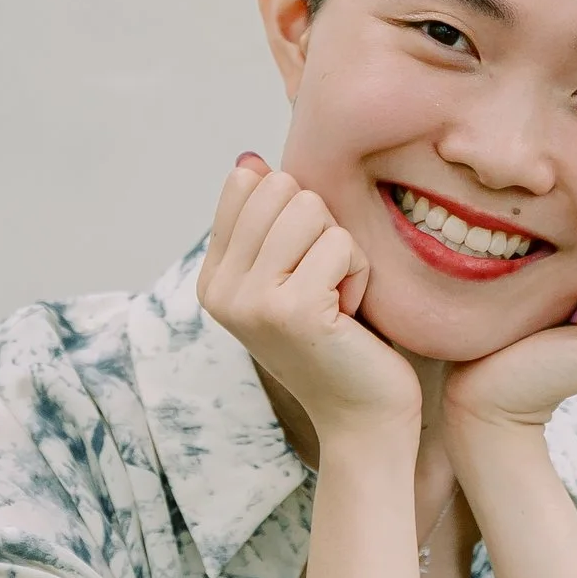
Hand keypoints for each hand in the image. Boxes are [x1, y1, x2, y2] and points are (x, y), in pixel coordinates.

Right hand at [199, 155, 421, 447]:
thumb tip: (248, 161)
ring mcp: (251, 300)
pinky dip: (358, 273)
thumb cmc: (339, 340)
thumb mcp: (292, 274)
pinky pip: (340, 242)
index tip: (304, 264)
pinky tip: (349, 314)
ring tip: (336, 296)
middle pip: (282, 187)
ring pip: (311, 207)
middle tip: (325, 283)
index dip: (295, 210)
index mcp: (214, 277)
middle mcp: (221, 290)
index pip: (246, 182)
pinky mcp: (291, 310)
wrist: (362, 417)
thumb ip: (266, 221)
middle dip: (321, 227)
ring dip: (342, 249)